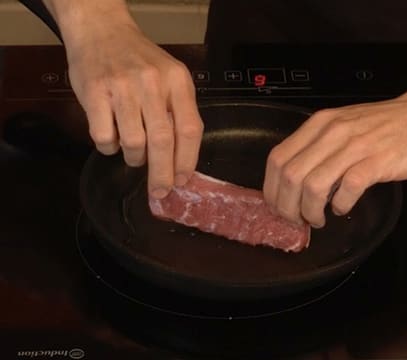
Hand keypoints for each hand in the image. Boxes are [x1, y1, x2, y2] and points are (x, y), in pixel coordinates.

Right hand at [45, 0, 202, 197]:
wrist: (102, 31)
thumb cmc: (140, 61)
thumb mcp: (170, 77)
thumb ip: (179, 111)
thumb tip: (181, 160)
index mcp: (178, 81)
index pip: (190, 129)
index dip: (187, 161)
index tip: (183, 180)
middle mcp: (153, 83)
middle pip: (163, 141)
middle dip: (162, 174)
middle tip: (160, 191)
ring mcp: (122, 87)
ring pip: (133, 143)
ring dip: (135, 159)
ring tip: (134, 155)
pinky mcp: (94, 93)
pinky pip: (104, 138)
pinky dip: (109, 149)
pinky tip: (112, 140)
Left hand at [263, 49, 406, 226]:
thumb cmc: (384, 125)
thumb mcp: (341, 126)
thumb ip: (317, 148)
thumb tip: (294, 182)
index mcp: (318, 125)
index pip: (277, 159)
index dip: (271, 188)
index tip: (277, 205)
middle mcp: (331, 133)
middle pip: (290, 176)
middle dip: (286, 206)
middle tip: (296, 219)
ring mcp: (354, 147)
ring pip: (313, 185)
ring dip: (310, 211)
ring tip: (318, 219)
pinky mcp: (376, 162)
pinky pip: (346, 190)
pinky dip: (339, 206)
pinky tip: (342, 209)